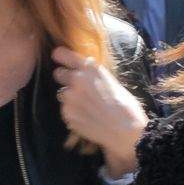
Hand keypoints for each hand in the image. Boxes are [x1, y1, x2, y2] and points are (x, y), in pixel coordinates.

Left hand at [51, 46, 145, 177]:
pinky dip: (73, 113)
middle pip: (58, 73)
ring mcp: (69, 98)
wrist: (125, 130)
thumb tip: (84, 67)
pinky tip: (88, 117)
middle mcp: (76, 80)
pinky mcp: (66, 114)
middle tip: (77, 87)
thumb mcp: (112, 81)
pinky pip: (66, 110)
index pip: (63, 54)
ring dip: (71, 98)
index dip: (60, 55)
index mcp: (89, 68)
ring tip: (89, 107)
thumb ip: (94, 74)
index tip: (58, 56)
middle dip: (65, 78)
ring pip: (63, 94)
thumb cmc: (125, 105)